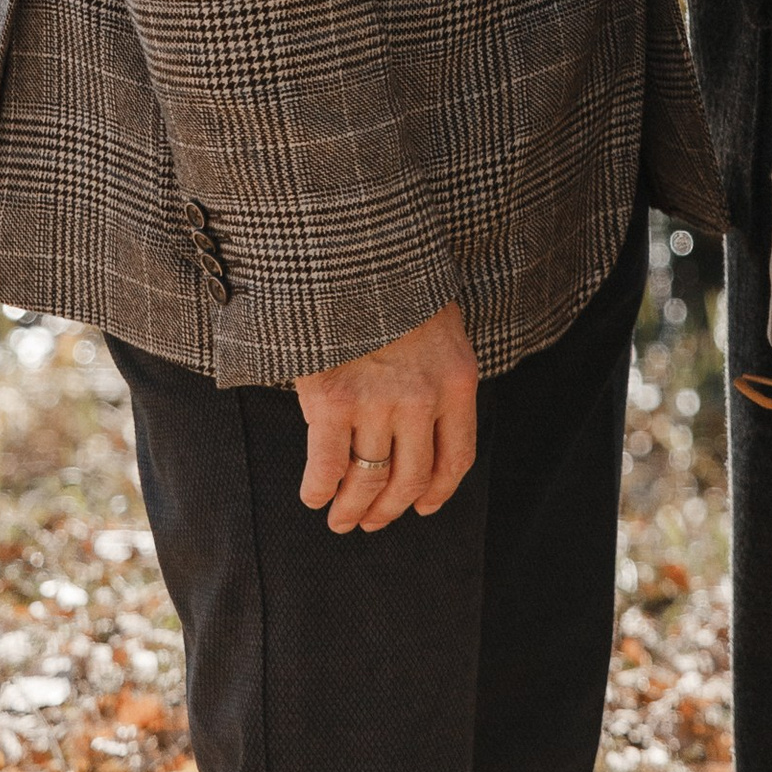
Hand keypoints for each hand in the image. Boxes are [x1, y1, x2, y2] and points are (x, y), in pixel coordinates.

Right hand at [296, 300, 478, 530]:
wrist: (353, 248)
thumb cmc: (396, 283)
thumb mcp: (439, 324)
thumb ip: (437, 373)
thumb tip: (423, 425)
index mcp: (457, 381)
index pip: (456, 458)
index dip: (436, 492)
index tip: (421, 507)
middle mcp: (422, 400)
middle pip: (410, 479)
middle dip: (388, 510)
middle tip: (369, 522)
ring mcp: (377, 402)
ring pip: (368, 480)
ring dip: (351, 509)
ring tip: (340, 519)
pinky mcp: (332, 400)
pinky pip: (327, 465)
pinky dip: (318, 489)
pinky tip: (314, 495)